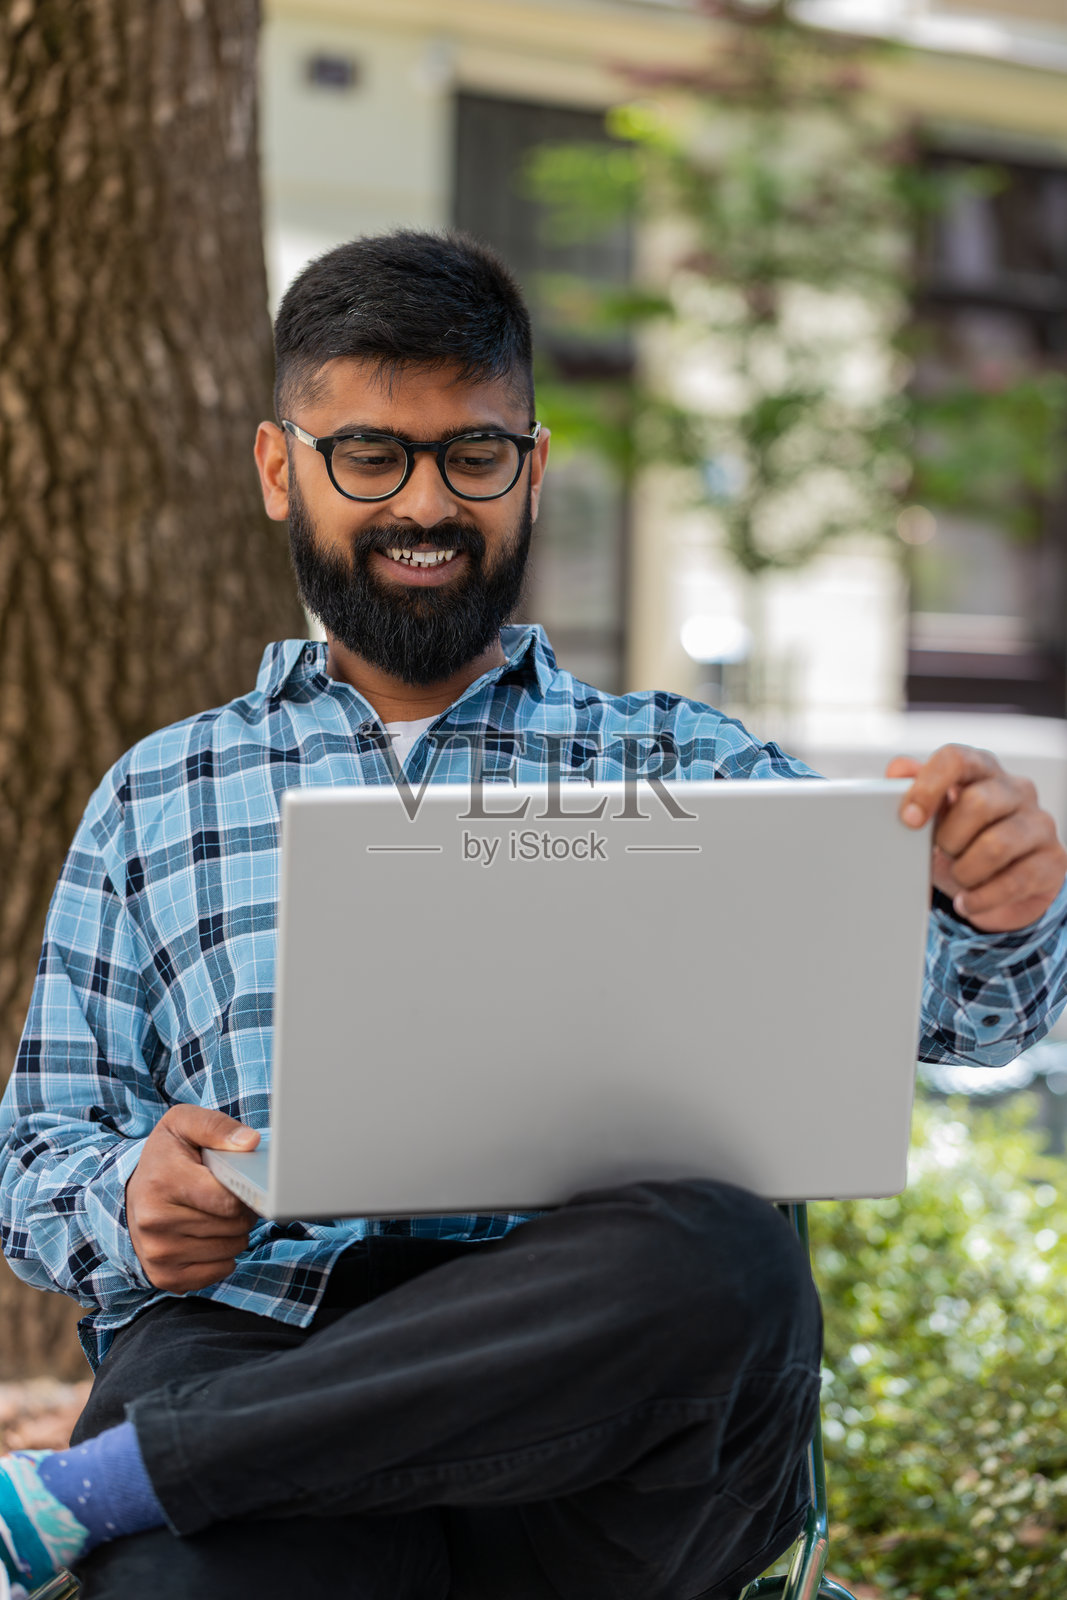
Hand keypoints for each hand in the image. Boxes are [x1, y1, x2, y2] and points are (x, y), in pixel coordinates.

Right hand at [126, 1105, 259, 1292]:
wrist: (131, 1192)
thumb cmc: (166, 1156)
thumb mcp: (184, 1124)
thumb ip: (218, 1127)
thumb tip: (249, 1142)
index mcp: (162, 1182)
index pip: (229, 1201)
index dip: (243, 1191)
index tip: (235, 1181)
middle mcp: (155, 1222)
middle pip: (234, 1226)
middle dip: (240, 1211)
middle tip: (224, 1196)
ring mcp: (158, 1253)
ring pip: (231, 1250)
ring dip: (233, 1233)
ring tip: (214, 1213)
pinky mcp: (164, 1276)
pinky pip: (220, 1271)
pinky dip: (223, 1255)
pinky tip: (207, 1236)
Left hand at [887, 744, 1066, 933]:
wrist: (1001, 887)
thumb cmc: (965, 843)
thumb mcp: (934, 818)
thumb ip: (913, 790)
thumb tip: (898, 770)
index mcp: (982, 770)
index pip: (956, 759)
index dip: (928, 787)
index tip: (909, 819)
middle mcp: (1016, 790)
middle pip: (977, 802)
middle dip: (949, 838)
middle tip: (943, 852)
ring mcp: (1039, 823)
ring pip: (996, 845)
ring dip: (965, 870)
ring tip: (958, 877)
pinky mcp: (1053, 859)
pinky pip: (1015, 881)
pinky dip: (981, 898)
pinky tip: (967, 901)